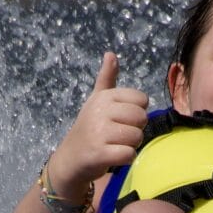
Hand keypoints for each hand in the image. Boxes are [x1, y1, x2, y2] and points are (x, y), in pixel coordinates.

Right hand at [45, 52, 147, 193]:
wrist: (70, 159)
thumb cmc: (89, 128)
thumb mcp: (96, 101)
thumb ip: (106, 79)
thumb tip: (110, 54)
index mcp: (103, 97)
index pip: (141, 100)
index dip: (136, 112)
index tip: (120, 119)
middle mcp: (100, 111)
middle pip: (142, 118)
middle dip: (136, 129)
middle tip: (118, 135)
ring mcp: (99, 132)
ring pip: (137, 137)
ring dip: (131, 145)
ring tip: (115, 145)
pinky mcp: (99, 153)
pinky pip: (129, 154)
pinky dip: (126, 158)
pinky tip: (114, 157)